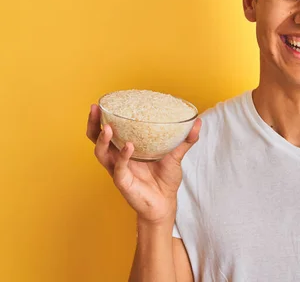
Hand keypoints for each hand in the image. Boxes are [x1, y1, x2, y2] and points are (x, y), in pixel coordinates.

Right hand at [86, 104, 201, 223]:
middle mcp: (118, 158)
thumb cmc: (165, 179)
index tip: (102, 103)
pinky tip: (128, 147)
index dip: (102, 117)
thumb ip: (185, 139)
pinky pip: (119, 168)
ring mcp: (118, 169)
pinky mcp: (122, 182)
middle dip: (94, 124)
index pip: (108, 130)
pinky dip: (123, 156)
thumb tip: (197, 122)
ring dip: (102, 139)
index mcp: (126, 149)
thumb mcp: (176, 155)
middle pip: (96, 139)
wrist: (165, 203)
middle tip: (95, 109)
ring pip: (101, 153)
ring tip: (108, 127)